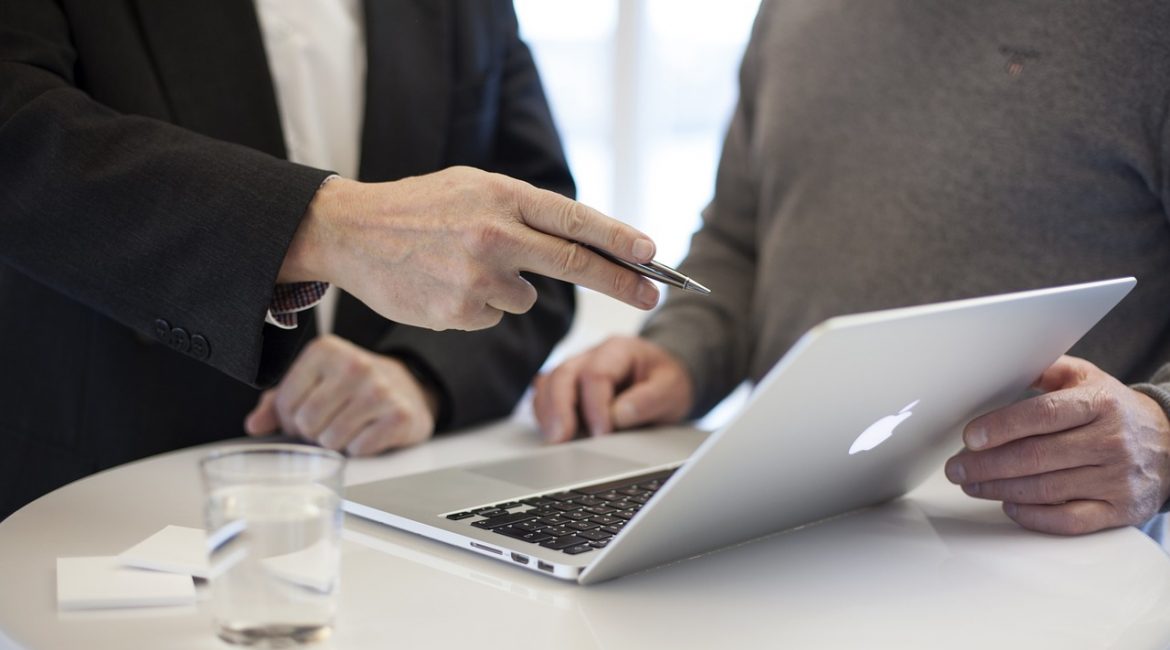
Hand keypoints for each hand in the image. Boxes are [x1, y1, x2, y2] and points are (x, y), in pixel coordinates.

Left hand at [244, 335, 437, 455]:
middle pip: (307, 423)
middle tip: (328, 424)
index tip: (305, 415)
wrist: (408, 388)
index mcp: (325, 350)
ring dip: (335, 443)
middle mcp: (354, 365)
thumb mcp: (314, 382)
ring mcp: (380, 390)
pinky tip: (368, 432)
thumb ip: (278, 401)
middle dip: (312, 433)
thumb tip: (254, 425)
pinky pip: (359, 449)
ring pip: (331, 440)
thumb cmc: (352, 387)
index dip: (290, 419)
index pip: (285, 403)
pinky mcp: (400, 415)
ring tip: (348, 427)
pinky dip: (359, 449)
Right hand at [280, 167, 660, 330]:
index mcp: (502, 196)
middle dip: (621, 282)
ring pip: (526, 297)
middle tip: (653, 294)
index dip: (620, 240)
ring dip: (509, 287)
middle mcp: (495, 235)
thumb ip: (523, 210)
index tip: (652, 254)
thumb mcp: (473, 186)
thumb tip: (580, 241)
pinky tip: (445, 283)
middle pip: (575, 264)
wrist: (351, 232)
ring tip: (462, 264)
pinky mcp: (459, 312)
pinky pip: (493, 315)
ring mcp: (477, 277)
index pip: (575, 220)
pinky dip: (479, 305)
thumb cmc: (419, 207)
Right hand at [533, 336, 693, 442]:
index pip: (596, 374)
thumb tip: (619, 415)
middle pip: (563, 375)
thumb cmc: (666, 381)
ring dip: (548, 413)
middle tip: (560, 439)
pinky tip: (553, 433)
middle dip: (559, 408)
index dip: (595, 406)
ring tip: (554, 440)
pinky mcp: (568, 387)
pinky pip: (545, 395)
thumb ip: (649, 400)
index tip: (602, 434)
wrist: (664, 378)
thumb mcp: (672, 389)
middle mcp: (591, 355)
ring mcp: (576, 370)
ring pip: (548, 384)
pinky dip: (545, 414)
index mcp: (618, 350)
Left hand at [945, 355, 1169, 533]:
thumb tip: (1000, 366)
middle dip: (986, 464)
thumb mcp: (1087, 378)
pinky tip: (1009, 506)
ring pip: (1046, 489)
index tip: (969, 437)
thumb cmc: (1115, 410)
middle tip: (956, 468)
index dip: (1001, 427)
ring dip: (999, 489)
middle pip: (1036, 456)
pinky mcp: (1120, 510)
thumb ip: (1045, 371)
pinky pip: (1069, 520)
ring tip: (971, 484)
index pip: (1042, 415)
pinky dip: (1033, 517)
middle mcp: (1110, 442)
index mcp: (1099, 404)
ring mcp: (1117, 479)